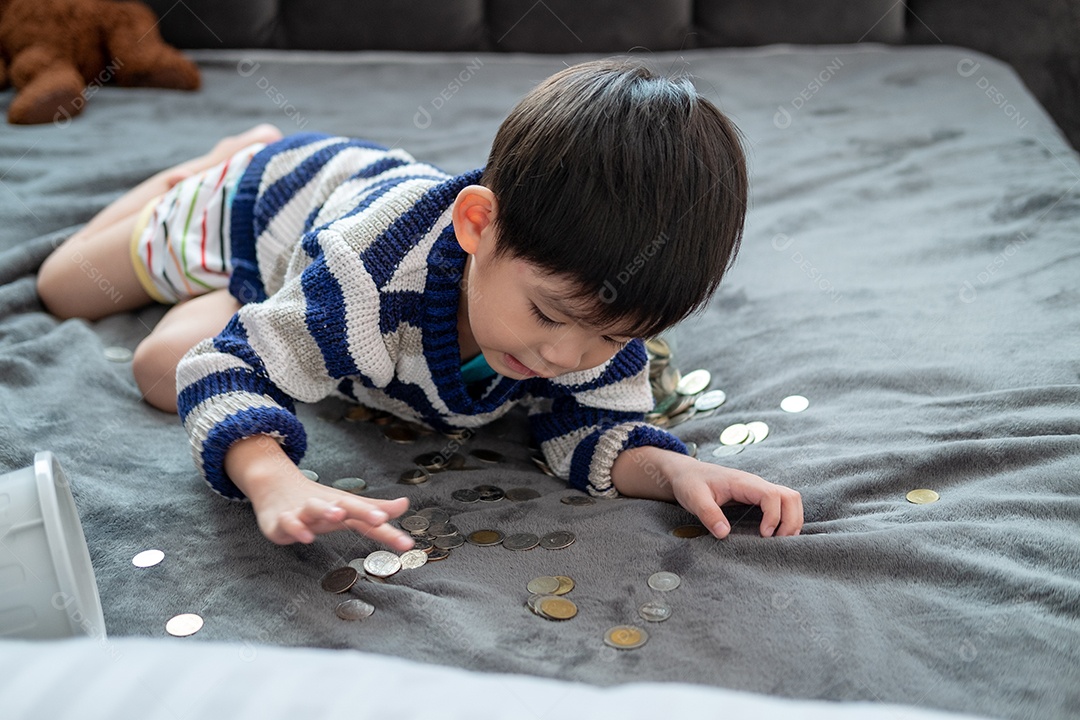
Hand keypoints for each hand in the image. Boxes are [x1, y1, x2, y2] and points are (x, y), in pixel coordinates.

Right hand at [224, 435, 414, 549]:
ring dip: (326, 510)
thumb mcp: (347, 506)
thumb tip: (404, 504)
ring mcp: (304, 512)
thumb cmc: (320, 502)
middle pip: (347, 506)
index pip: (370, 519)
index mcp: (344, 506)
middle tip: (380, 517)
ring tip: (338, 515)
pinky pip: (289, 523)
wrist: (276, 487)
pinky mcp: (283, 520)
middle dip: (364, 511)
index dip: (388, 532)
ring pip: (315, 508)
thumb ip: (375, 509)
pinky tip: (305, 536)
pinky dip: (297, 528)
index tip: (406, 544)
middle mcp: (327, 506)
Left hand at [668, 461, 802, 538]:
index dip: (774, 516)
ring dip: (792, 521)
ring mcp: (758, 491)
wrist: (687, 473)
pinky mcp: (757, 498)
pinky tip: (776, 535)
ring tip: (780, 541)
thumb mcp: (694, 498)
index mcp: (743, 482)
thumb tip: (724, 533)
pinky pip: (781, 506)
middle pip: (790, 497)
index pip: (772, 495)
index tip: (764, 534)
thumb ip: (708, 514)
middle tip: (779, 542)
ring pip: (790, 501)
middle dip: (791, 520)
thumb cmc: (690, 483)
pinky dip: (785, 520)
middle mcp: (756, 485)